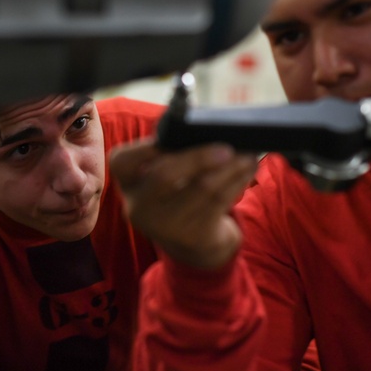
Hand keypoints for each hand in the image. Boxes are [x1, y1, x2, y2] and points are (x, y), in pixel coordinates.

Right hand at [109, 139, 257, 268]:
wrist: (192, 241)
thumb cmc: (178, 191)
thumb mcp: (162, 175)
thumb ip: (171, 153)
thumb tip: (207, 129)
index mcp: (127, 182)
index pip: (122, 162)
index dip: (144, 147)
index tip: (171, 134)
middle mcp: (139, 206)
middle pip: (164, 176)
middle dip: (198, 158)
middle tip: (226, 147)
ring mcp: (164, 225)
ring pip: (201, 188)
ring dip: (230, 168)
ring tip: (247, 154)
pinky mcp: (193, 236)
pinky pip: (219, 202)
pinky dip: (237, 182)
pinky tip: (248, 169)